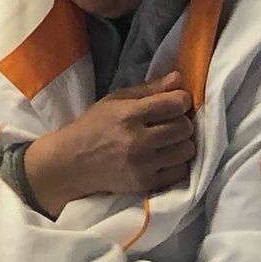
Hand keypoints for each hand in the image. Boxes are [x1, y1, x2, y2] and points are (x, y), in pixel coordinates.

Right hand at [23, 72, 194, 215]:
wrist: (73, 162)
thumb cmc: (94, 125)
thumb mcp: (115, 100)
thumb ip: (148, 89)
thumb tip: (178, 78)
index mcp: (128, 114)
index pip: (173, 104)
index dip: (182, 99)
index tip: (178, 100)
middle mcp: (138, 140)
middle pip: (184, 127)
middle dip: (182, 121)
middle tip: (171, 121)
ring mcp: (143, 164)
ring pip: (187, 149)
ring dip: (182, 142)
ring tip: (168, 140)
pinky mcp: (146, 184)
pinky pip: (181, 172)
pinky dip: (177, 163)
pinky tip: (165, 157)